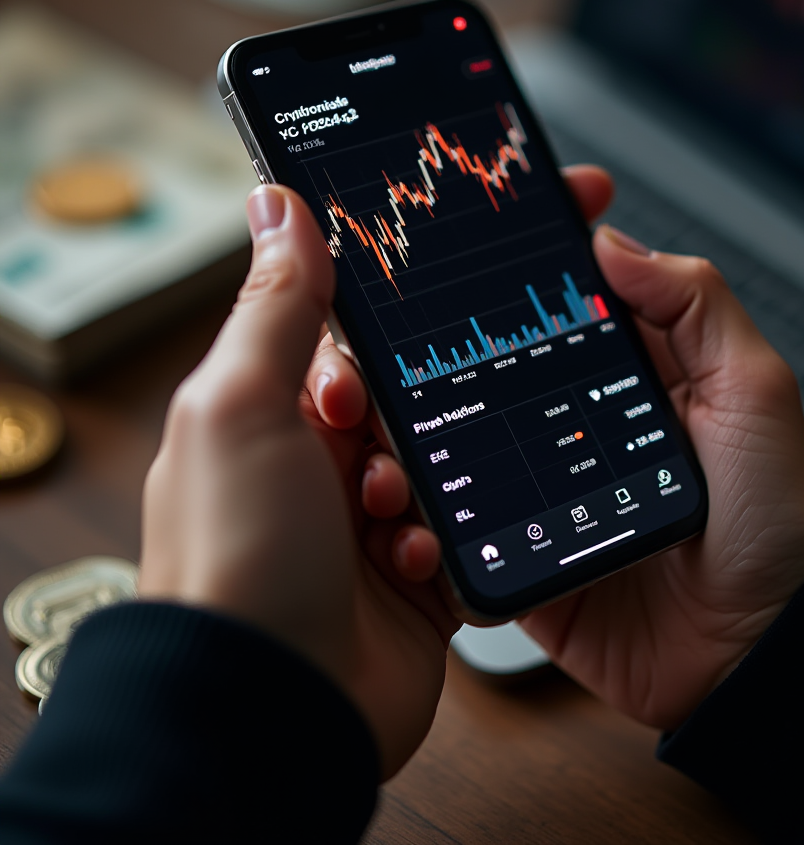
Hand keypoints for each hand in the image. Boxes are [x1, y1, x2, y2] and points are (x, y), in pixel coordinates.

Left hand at [139, 185, 457, 779]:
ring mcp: (364, 528)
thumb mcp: (242, 406)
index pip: (337, 342)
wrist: (274, 705)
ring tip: (390, 508)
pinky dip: (443, 542)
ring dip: (426, 482)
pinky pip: (459, 533)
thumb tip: (277, 206)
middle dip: (409, 413)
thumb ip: (273, 306)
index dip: (371, 327)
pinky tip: (414, 559)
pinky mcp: (413, 582)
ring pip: (440, 463)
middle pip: (400, 401)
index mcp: (268, 419)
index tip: (418, 302)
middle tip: (392, 432)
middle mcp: (315, 470)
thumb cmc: (236, 556)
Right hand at [380, 165, 803, 729]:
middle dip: (427, 334)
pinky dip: (414, 504)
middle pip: (484, 354)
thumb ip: (696, 307)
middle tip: (382, 322)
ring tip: (363, 404)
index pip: (563, 289)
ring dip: (403, 416)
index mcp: (625, 368)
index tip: (487, 207)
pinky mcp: (512, 545)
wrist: (754, 655)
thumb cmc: (773, 522)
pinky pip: (450, 518)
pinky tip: (389, 489)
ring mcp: (536, 480)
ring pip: (450, 429)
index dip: (528, 246)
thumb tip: (613, 242)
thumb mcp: (753, 393)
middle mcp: (570, 415)